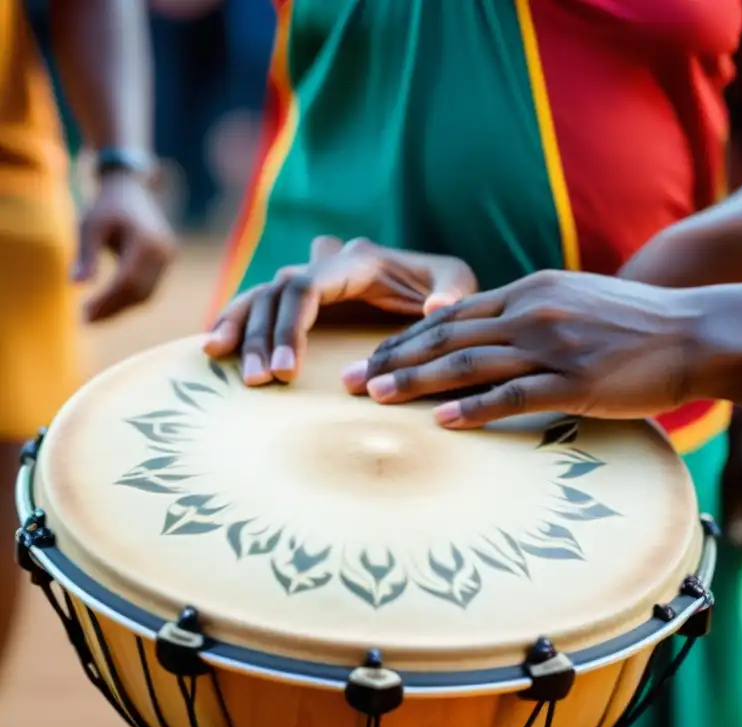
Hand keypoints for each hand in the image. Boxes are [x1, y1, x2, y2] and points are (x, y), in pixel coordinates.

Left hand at [73, 171, 175, 321]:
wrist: (131, 189)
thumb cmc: (106, 206)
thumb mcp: (90, 226)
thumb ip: (86, 254)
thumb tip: (77, 285)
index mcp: (147, 242)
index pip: (128, 281)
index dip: (106, 301)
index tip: (83, 315)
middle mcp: (163, 252)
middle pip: (140, 293)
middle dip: (113, 310)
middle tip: (85, 321)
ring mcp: (168, 258)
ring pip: (147, 294)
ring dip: (121, 308)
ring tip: (94, 316)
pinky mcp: (166, 262)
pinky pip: (150, 287)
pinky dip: (129, 299)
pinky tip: (108, 304)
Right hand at [203, 236, 477, 386]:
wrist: (437, 283)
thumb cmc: (446, 285)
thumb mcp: (459, 282)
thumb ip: (452, 292)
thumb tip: (435, 309)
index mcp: (357, 261)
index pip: (306, 286)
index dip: (290, 326)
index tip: (287, 370)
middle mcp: (325, 265)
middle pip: (275, 293)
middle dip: (261, 336)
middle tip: (258, 381)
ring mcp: (310, 279)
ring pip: (260, 296)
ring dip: (240, 329)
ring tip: (224, 364)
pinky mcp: (302, 299)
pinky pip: (259, 304)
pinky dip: (235, 321)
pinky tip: (213, 348)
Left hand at [343, 270, 706, 427]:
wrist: (696, 332)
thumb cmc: (636, 324)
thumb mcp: (577, 301)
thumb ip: (533, 313)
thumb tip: (495, 334)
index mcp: (531, 291)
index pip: (452, 314)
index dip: (406, 336)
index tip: (373, 355)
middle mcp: (534, 312)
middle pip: (447, 337)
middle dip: (393, 359)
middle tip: (351, 381)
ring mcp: (554, 347)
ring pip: (469, 364)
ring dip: (417, 381)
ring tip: (376, 398)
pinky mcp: (577, 382)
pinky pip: (513, 396)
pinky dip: (473, 408)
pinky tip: (441, 420)